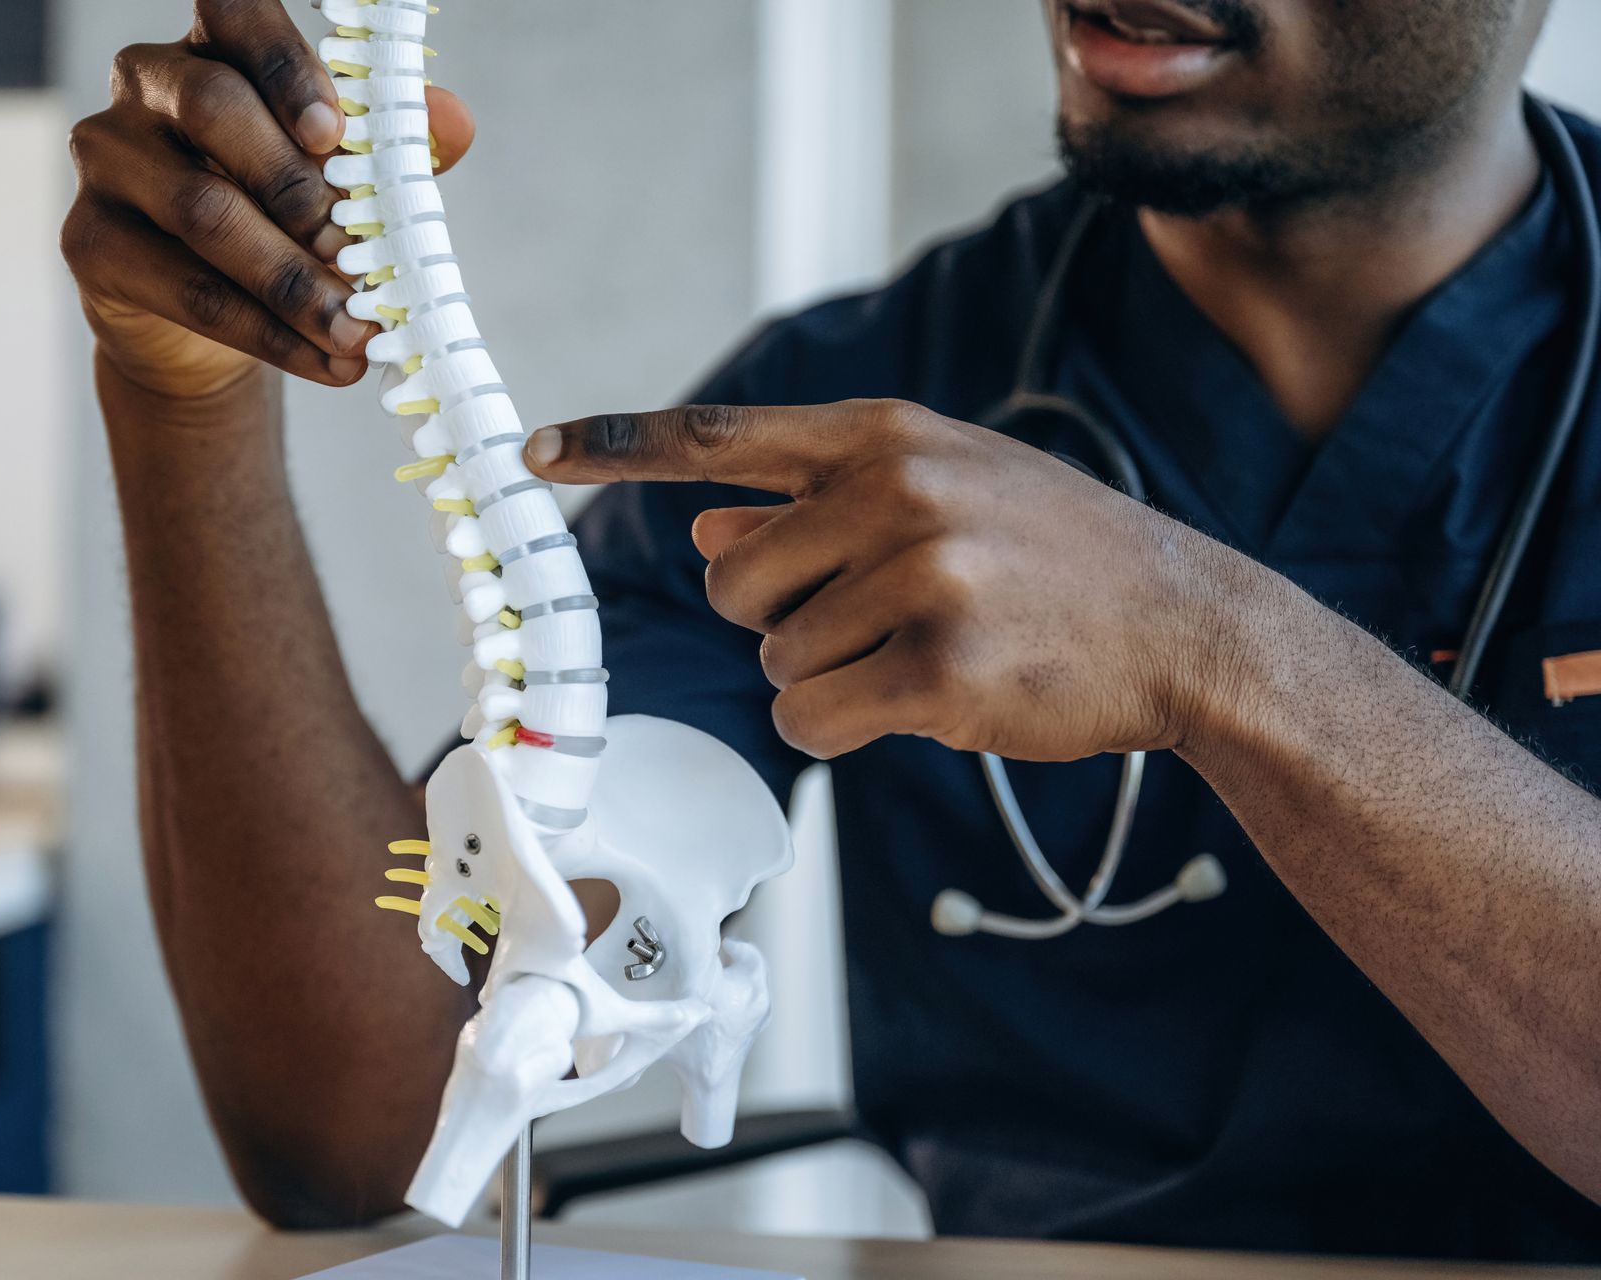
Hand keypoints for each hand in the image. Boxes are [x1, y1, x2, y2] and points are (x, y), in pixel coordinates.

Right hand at [62, 0, 475, 400]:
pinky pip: (188, 289)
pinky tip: (326, 363)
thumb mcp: (342, 179)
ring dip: (295, 281)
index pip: (235, 11)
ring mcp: (107, 158)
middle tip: (361, 257)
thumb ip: (392, 145)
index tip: (337, 134)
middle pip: (216, 110)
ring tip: (357, 331)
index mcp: (212, 45)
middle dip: (301, 189)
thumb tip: (455, 123)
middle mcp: (145, 83)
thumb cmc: (279, 222)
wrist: (200, 324)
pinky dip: (269, 333)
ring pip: (204, 212)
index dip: (285, 65)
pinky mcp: (90, 240)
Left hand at [526, 400, 1263, 761]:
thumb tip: (702, 533)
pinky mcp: (938, 668)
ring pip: (774, 660)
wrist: (1185, 623)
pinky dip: (842, 724)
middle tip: (874, 620)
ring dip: (826, 678)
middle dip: (780, 623)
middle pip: (731, 587)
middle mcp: (895, 491)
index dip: (616, 447)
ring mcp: (921, 576)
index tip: (533, 451)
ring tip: (924, 652)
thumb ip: (813, 510)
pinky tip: (919, 701)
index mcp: (884, 437)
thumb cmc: (1049, 557)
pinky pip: (809, 717)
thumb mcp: (942, 497)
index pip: (719, 437)